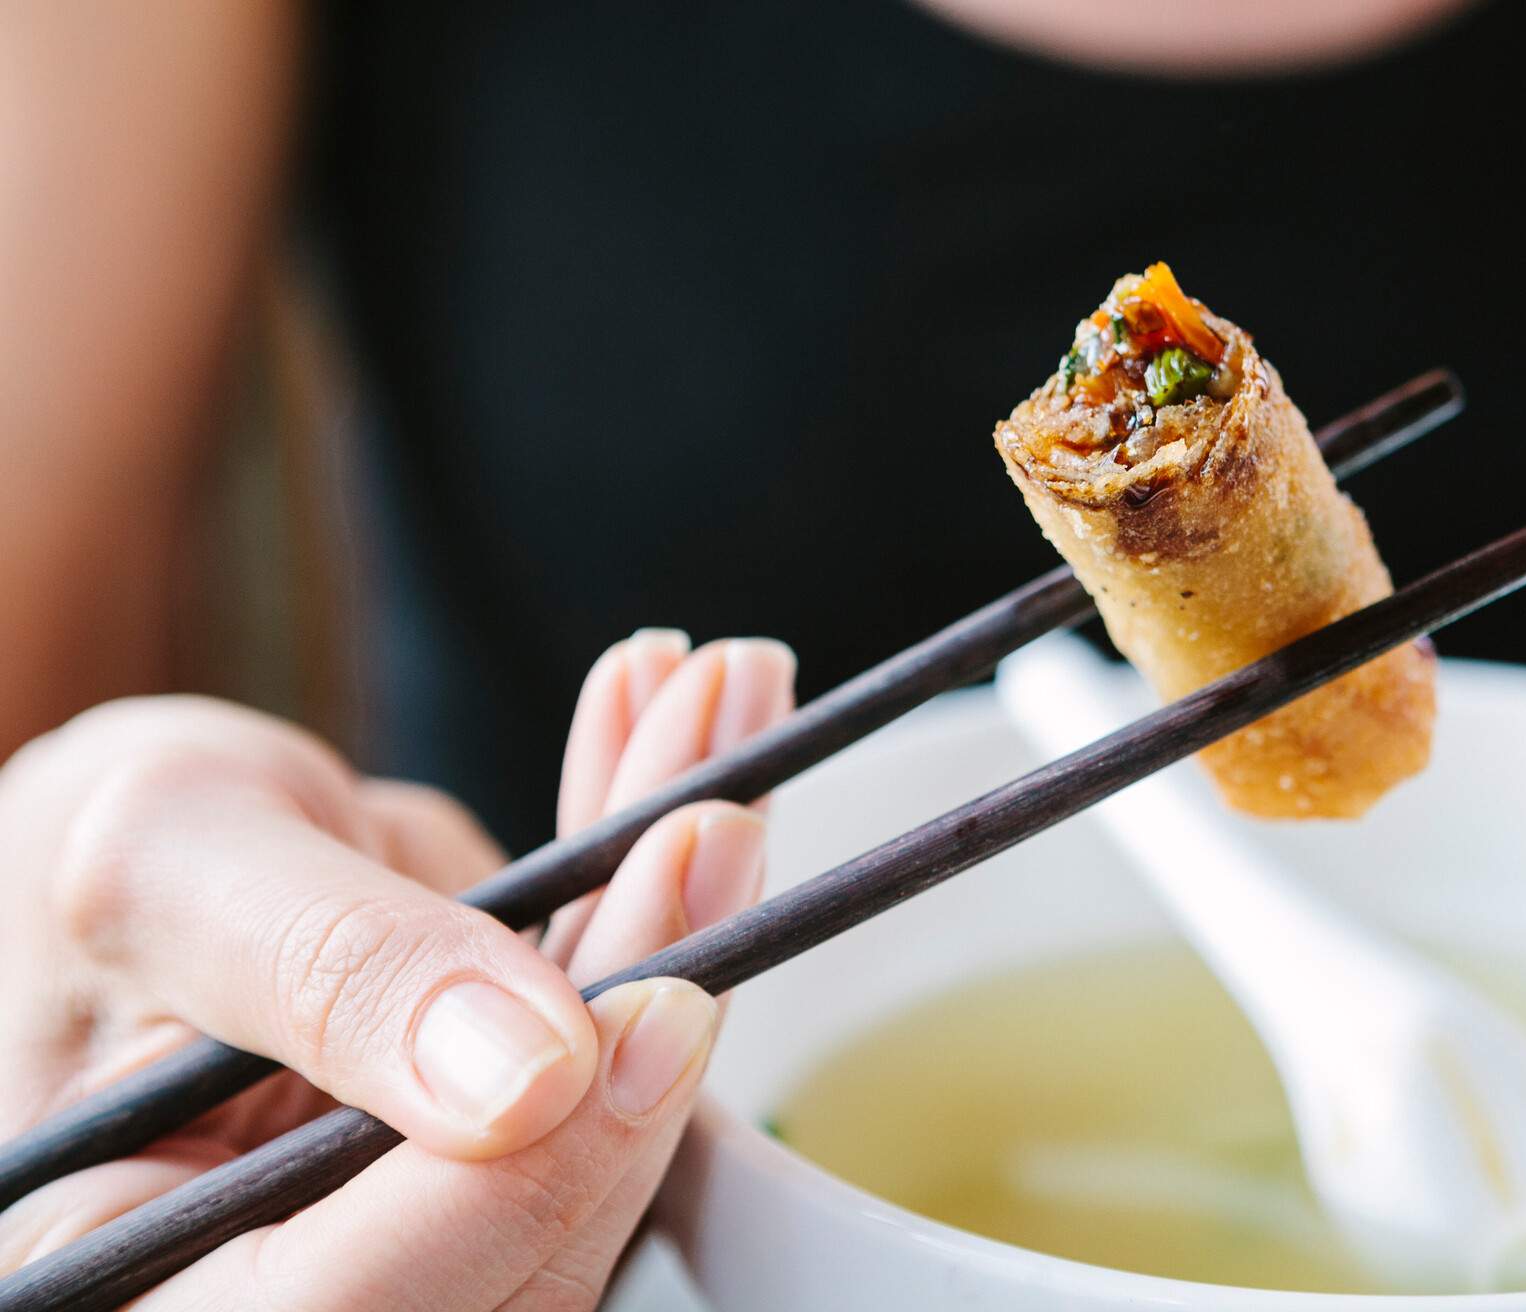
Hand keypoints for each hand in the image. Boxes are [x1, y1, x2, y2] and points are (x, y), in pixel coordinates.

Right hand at [0, 631, 794, 1308]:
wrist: (128, 845)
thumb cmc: (69, 862)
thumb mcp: (170, 867)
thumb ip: (329, 966)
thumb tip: (526, 1075)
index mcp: (147, 1279)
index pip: (355, 1296)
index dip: (533, 1171)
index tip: (654, 1005)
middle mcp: (298, 1277)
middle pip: (528, 1212)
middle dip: (646, 987)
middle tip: (710, 822)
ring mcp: (419, 1213)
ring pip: (602, 1107)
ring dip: (683, 905)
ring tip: (715, 722)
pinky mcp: (500, 1135)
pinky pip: (607, 1029)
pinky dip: (654, 880)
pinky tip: (668, 747)